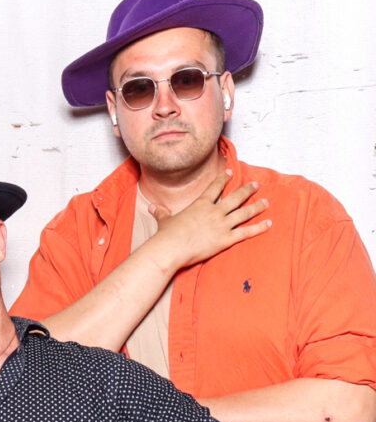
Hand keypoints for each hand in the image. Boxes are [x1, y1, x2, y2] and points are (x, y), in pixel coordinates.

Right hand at [150, 169, 269, 269]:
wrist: (171, 249)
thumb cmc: (167, 235)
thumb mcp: (164, 221)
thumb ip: (161, 212)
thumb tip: (151, 207)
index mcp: (200, 205)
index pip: (215, 188)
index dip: (224, 179)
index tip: (230, 173)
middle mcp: (214, 212)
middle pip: (235, 197)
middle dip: (247, 190)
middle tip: (255, 185)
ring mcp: (221, 225)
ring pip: (244, 213)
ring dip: (257, 206)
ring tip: (266, 202)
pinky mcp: (226, 239)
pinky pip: (246, 232)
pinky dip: (259, 228)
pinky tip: (269, 224)